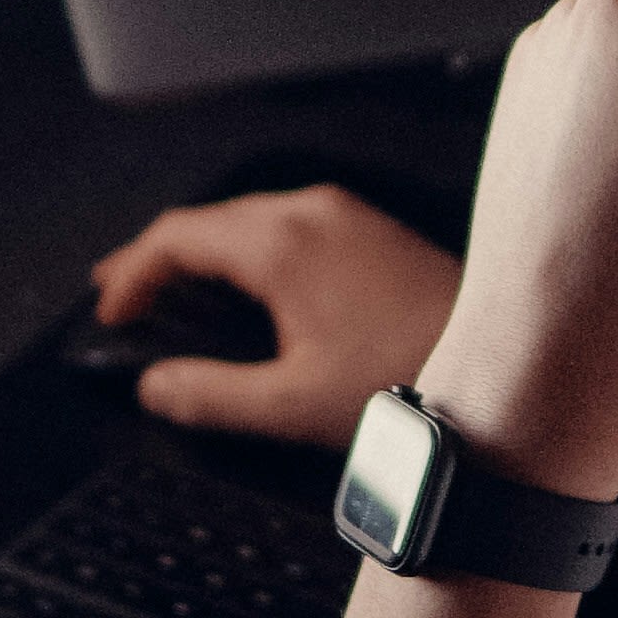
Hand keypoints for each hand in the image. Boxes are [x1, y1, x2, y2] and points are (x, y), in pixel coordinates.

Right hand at [88, 188, 458, 445]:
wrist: (505, 365)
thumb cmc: (416, 376)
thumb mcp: (291, 404)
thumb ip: (210, 395)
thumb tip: (158, 388)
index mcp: (282, 243)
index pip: (176, 236)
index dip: (131, 273)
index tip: (112, 309)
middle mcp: (312, 213)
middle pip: (209, 220)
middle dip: (159, 257)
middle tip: (126, 294)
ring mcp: (347, 216)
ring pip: (249, 218)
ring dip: (204, 252)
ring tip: (177, 291)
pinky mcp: (373, 232)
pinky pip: (290, 224)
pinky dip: (249, 251)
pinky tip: (249, 288)